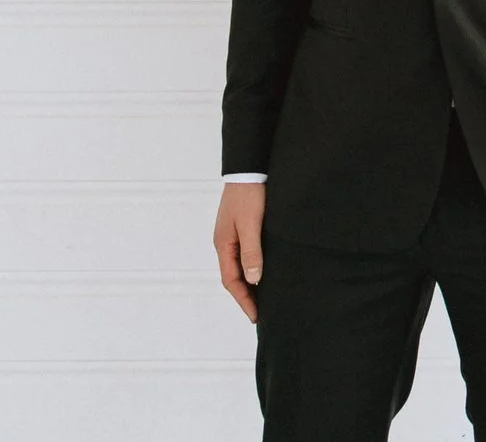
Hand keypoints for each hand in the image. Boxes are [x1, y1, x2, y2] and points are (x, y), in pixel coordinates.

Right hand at [215, 181, 266, 320]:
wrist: (248, 169)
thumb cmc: (249, 195)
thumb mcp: (251, 224)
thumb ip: (251, 251)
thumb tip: (253, 280)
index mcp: (223, 244)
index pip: (231, 280)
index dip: (243, 300)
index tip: (255, 316)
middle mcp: (224, 242)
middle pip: (233, 276)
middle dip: (245, 296)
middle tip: (260, 312)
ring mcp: (231, 235)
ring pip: (238, 266)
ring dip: (248, 283)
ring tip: (263, 298)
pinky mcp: (240, 228)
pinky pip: (243, 256)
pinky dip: (251, 269)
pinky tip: (261, 272)